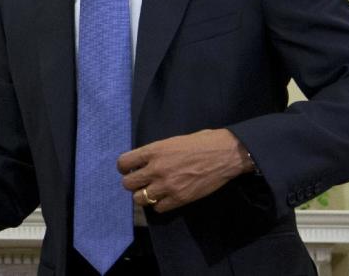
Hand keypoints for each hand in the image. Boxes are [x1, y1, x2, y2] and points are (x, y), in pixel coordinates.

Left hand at [117, 129, 254, 212]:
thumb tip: (144, 161)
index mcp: (154, 151)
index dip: (124, 167)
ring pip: (139, 199)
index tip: (129, 169)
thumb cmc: (201, 142)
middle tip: (141, 181)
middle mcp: (156, 169)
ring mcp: (167, 186)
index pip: (123, 163)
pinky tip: (165, 198)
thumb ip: (156, 152)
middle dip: (132, 183)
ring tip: (152, 191)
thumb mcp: (172, 141)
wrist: (224, 154)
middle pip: (128, 184)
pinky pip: (158, 208)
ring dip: (144, 195)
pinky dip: (159, 204)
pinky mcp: (179, 199)